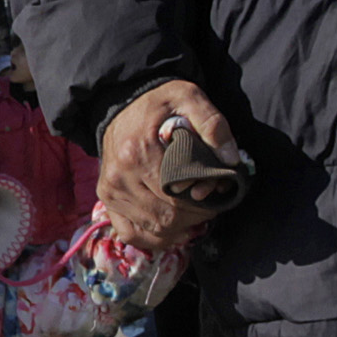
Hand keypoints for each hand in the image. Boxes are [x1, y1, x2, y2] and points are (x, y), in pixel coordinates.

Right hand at [99, 80, 235, 250]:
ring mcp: (110, 191)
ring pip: (153, 228)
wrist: (121, 104)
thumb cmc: (158, 104)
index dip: (203, 203)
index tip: (217, 194)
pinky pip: (131, 233)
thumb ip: (212, 123)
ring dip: (180, 228)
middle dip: (195, 217)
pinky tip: (174, 229)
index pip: (178, 196)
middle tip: (211, 206)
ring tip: (196, 215)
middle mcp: (119, 176)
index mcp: (138, 152)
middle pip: (166, 216)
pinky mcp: (107, 199)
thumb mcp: (188, 98)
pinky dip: (156, 238)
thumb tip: (229, 159)